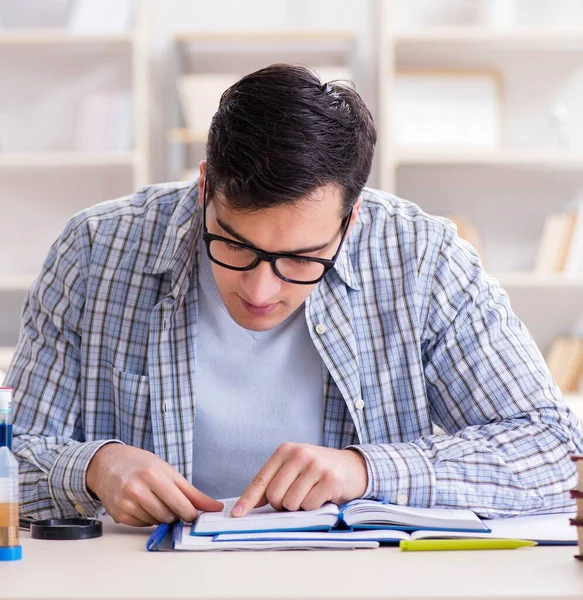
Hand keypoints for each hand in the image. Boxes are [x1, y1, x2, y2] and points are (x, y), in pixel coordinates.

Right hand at [86, 444, 222, 526]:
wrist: (107, 463)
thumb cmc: (141, 464)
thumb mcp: (168, 471)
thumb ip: (192, 492)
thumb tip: (214, 507)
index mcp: (153, 475)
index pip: (179, 504)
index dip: (190, 513)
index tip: (194, 514)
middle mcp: (137, 489)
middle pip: (168, 516)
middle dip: (175, 513)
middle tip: (172, 502)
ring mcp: (126, 503)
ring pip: (156, 522)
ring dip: (161, 516)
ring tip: (155, 499)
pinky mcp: (119, 514)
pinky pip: (143, 525)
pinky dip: (147, 518)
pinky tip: (143, 504)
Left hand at [231, 443, 367, 517]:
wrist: (353, 466)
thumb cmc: (318, 470)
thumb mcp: (294, 467)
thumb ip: (274, 481)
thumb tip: (249, 505)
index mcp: (285, 450)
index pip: (261, 479)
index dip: (247, 500)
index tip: (236, 515)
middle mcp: (299, 454)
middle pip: (274, 496)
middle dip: (282, 505)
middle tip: (296, 497)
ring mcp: (315, 466)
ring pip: (291, 503)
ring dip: (299, 506)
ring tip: (310, 494)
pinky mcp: (329, 479)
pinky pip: (310, 506)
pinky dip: (314, 507)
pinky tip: (322, 495)